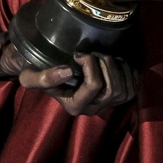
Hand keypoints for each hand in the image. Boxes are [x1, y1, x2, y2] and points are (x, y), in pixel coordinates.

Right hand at [18, 51, 137, 116]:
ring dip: (118, 66)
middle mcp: (93, 109)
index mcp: (75, 106)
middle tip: (93, 53)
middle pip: (113, 89)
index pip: (94, 86)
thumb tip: (67, 71)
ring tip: (103, 56)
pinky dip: (128, 72)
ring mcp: (107, 105)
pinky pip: (133, 88)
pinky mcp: (118, 97)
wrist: (47, 74)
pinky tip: (116, 62)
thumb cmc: (38, 74)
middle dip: (106, 64)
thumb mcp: (30, 76)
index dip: (90, 64)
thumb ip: (42, 78)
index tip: (78, 53)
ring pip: (125, 89)